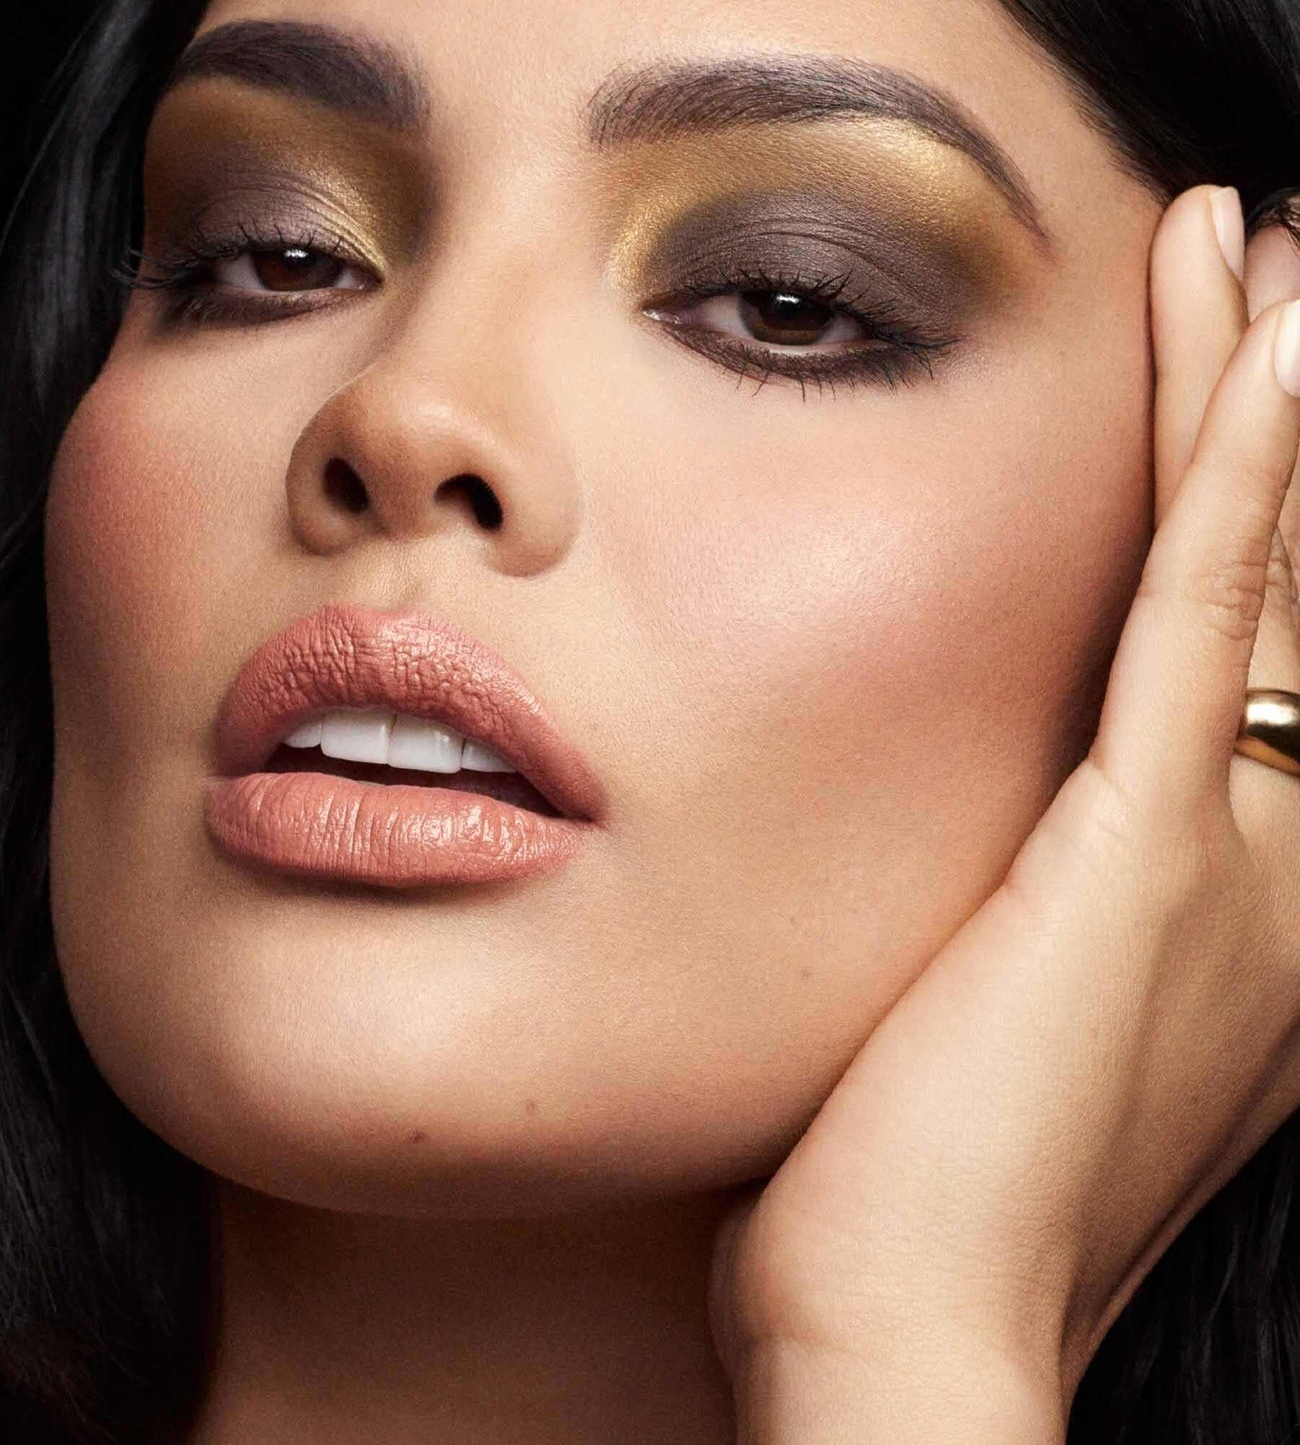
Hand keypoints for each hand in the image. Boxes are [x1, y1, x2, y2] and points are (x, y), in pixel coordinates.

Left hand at [708, 183, 1299, 1442]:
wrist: (904, 1332)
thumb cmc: (899, 1203)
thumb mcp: (956, 1031)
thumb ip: (975, 936)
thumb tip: (904, 884)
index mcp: (1205, 912)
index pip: (1219, 663)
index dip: (1221, 525)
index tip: (1192, 409)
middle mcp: (1258, 865)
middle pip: (1265, 591)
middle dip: (1252, 430)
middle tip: (1252, 284)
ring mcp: (1216, 847)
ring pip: (1251, 562)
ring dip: (1244, 394)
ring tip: (1239, 244)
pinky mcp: (1142, 839)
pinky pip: (1210, 598)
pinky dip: (1237, 455)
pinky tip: (1252, 321)